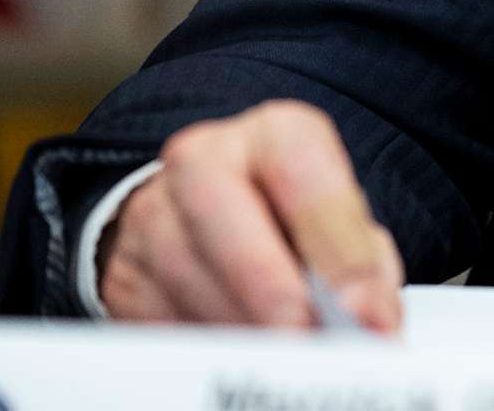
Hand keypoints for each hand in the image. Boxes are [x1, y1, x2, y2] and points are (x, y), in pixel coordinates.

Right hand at [99, 100, 404, 330]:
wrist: (202, 211)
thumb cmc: (290, 216)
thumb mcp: (338, 221)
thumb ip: (360, 262)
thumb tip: (370, 320)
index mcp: (277, 134)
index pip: (309, 182)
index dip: (339, 251)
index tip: (364, 310)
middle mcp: (206, 159)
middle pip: (226, 217)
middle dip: (272, 289)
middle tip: (307, 340)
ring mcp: (153, 213)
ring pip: (185, 275)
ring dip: (240, 328)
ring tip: (284, 358)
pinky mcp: (123, 273)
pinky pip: (157, 317)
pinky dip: (202, 348)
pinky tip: (238, 358)